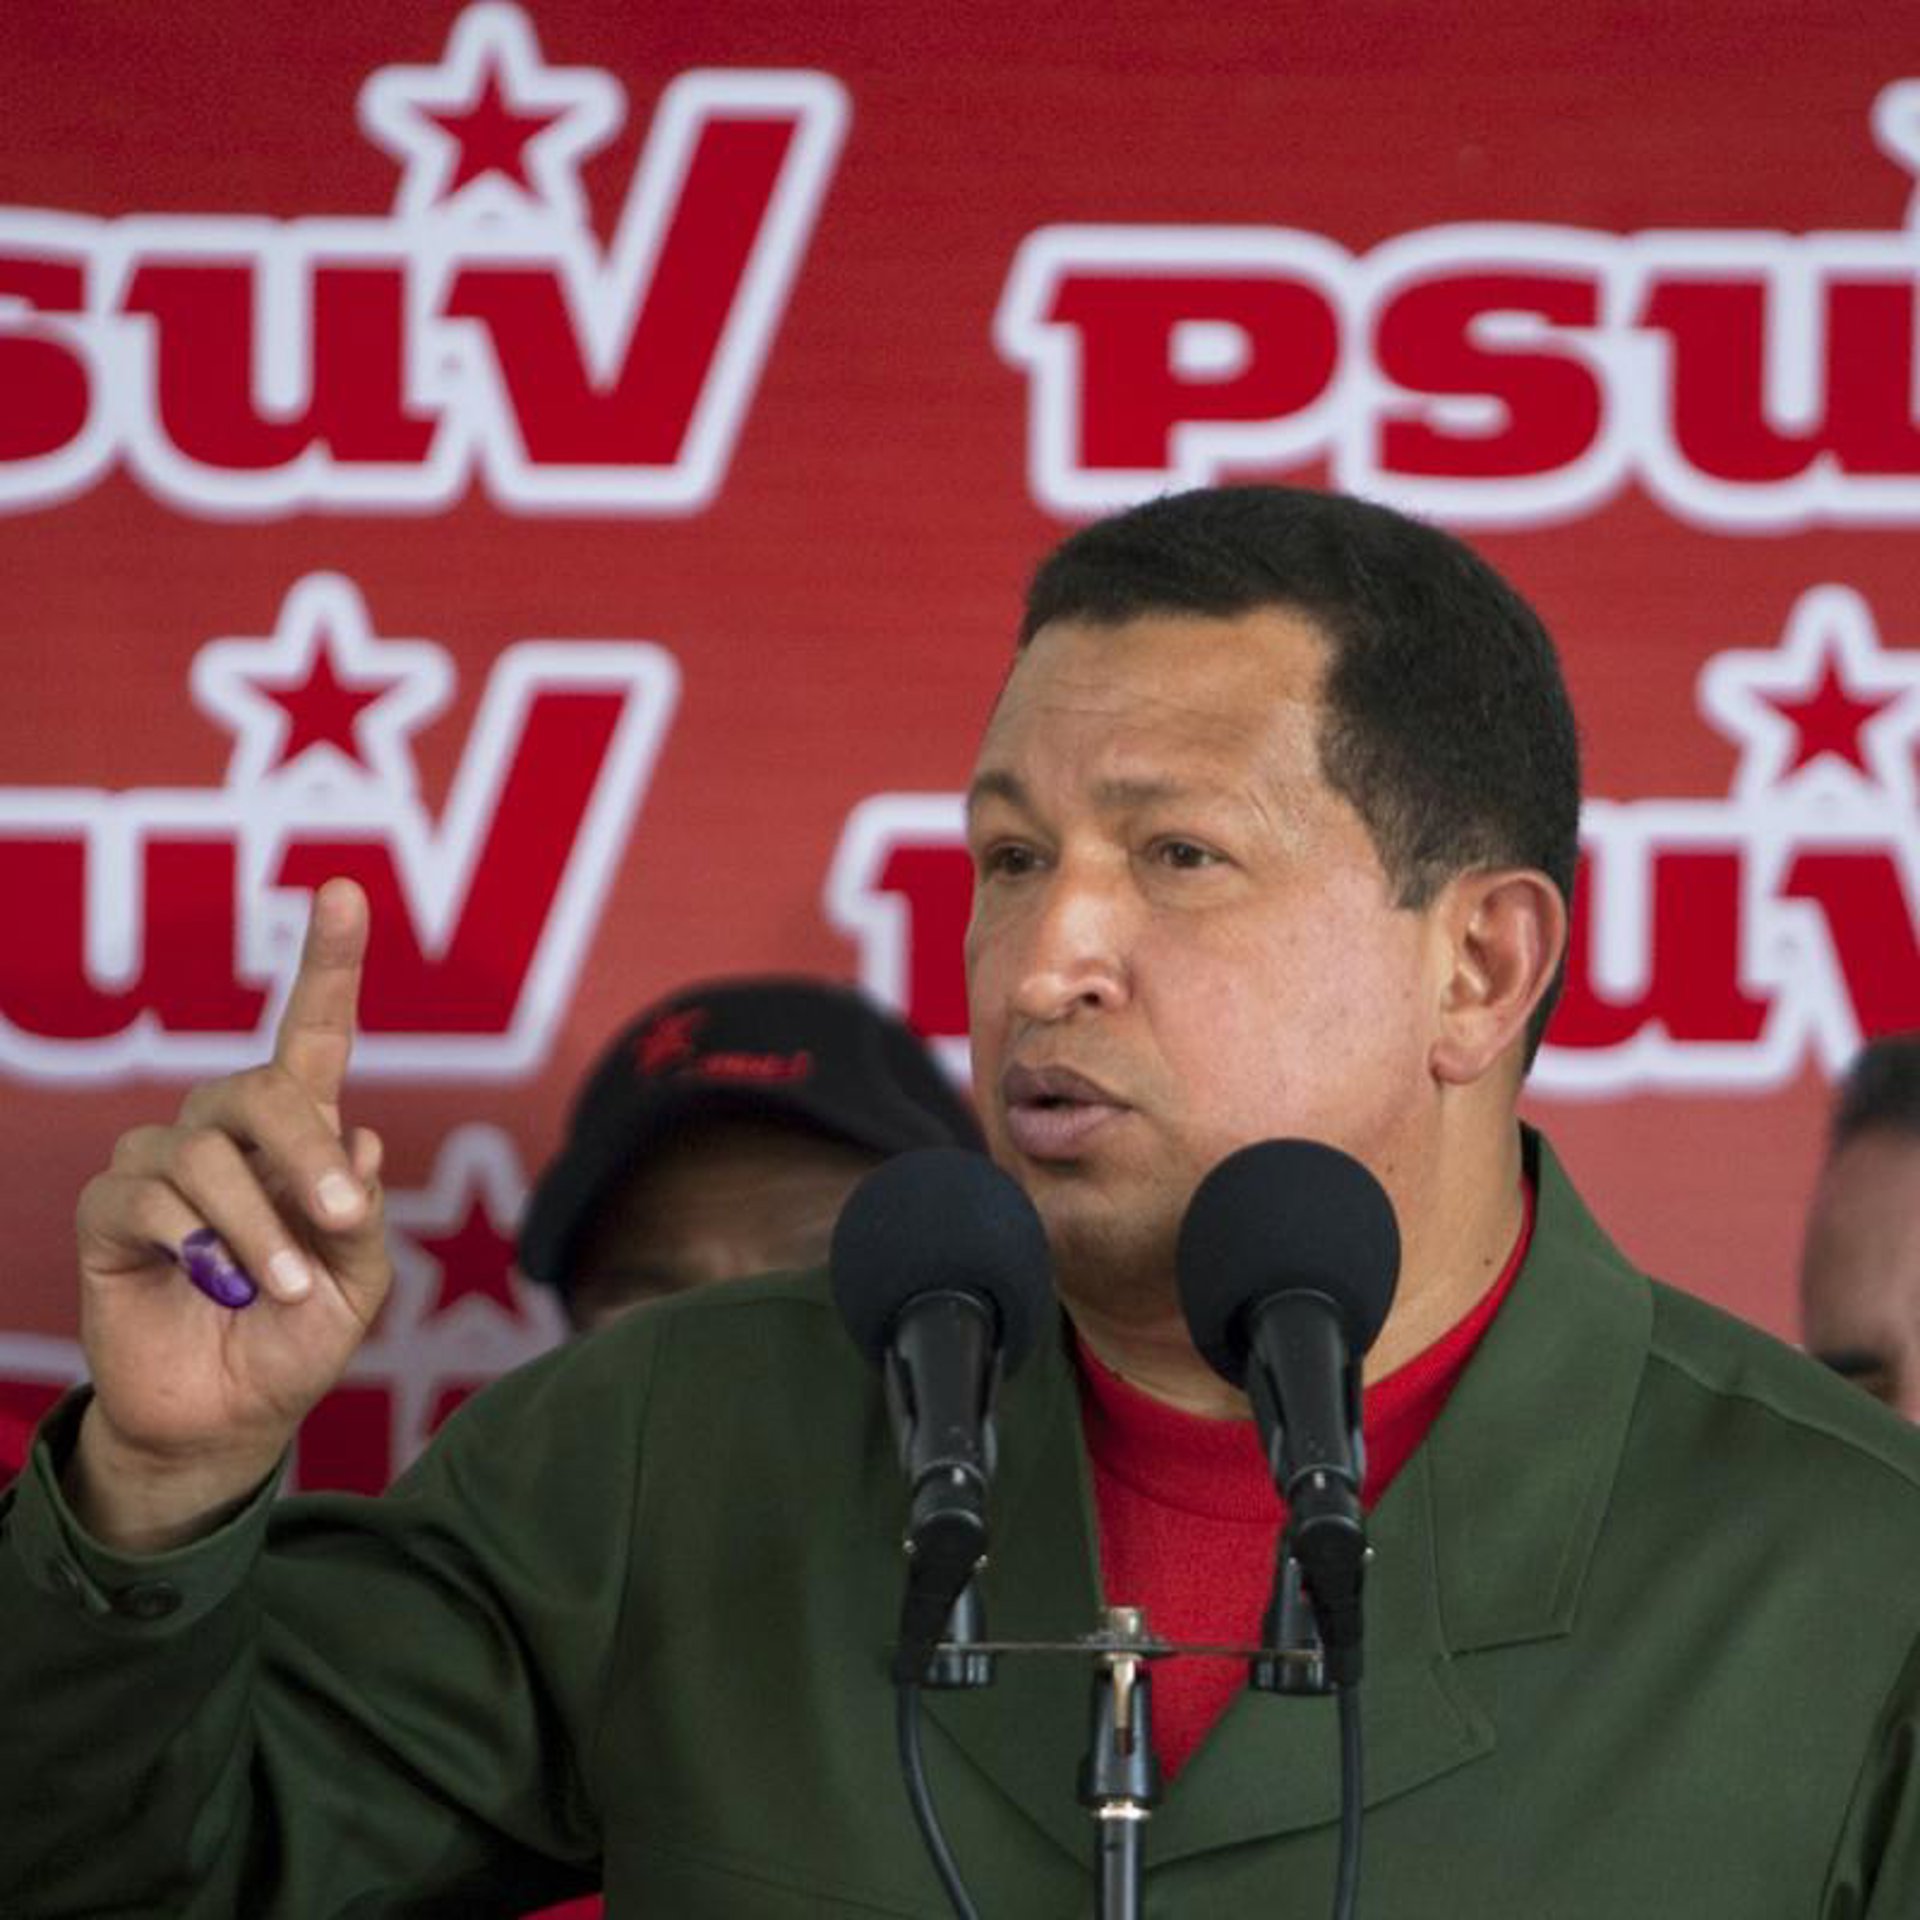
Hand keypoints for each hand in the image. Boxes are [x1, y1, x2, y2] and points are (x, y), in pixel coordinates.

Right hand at [68, 879, 390, 1547]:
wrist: (226, 1418)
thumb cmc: (296, 1337)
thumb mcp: (357, 1284)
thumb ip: (360, 1217)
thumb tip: (356, 1142)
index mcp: (298, 1134)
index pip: (313, 1034)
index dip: (329, 962)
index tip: (347, 890)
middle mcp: (227, 1130)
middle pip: (262, 1090)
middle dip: (305, 1154)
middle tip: (340, 1223)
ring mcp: (162, 1163)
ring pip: (207, 1156)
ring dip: (255, 1227)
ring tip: (278, 1289)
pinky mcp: (111, 1211)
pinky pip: (148, 1197)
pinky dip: (195, 1242)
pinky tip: (212, 1281)